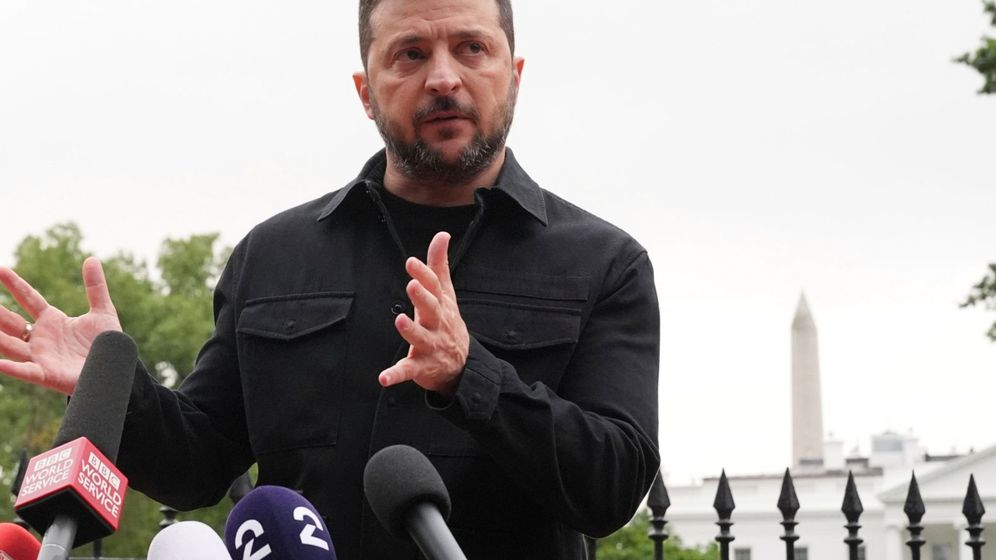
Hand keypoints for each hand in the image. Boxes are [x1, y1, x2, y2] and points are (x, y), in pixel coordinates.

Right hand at [0, 257, 121, 394]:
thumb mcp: (103, 311)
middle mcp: (41, 338)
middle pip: (11, 322)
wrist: (115, 370)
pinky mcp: (47, 374)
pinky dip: (11, 368)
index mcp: (52, 320)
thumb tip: (92, 258)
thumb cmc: (106, 344)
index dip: (14, 284)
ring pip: (11, 345)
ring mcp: (41, 356)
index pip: (28, 298)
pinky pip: (26, 371)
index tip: (0, 268)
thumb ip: (95, 287)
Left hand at [379, 232, 468, 395]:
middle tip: (412, 285)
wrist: (462, 365)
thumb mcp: (446, 294)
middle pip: (431, 310)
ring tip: (400, 320)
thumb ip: (439, 265)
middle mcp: (437, 325)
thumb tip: (442, 234)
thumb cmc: (447, 323)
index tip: (411, 262)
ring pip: (420, 339)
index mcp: (440, 306)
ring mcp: (430, 346)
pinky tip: (384, 378)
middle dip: (422, 298)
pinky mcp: (421, 367)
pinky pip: (408, 371)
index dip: (423, 275)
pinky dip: (396, 374)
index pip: (434, 288)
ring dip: (411, 331)